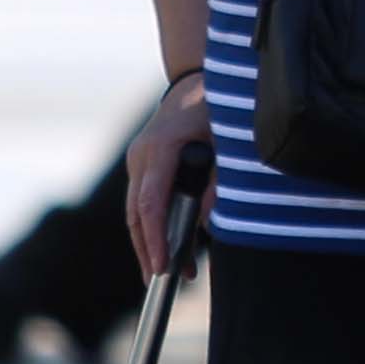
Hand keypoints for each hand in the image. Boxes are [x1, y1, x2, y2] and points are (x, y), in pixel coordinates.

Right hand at [125, 76, 215, 279]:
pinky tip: (167, 247)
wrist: (197, 80)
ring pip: (136, 210)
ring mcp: (139, 159)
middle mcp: (143, 154)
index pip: (151, 203)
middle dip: (146, 250)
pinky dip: (153, 225)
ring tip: (168, 273)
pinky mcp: (142, 163)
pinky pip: (143, 200)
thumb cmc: (217, 108)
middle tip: (158, 283)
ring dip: (149, 242)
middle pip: (137, 213)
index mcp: (162, 147)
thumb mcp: (227, 141)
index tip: (162, 267)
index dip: (155, 238)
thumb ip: (218, 182)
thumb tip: (207, 225)